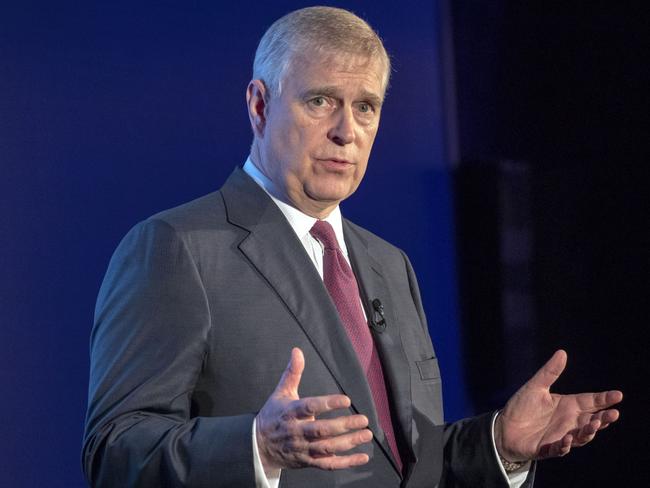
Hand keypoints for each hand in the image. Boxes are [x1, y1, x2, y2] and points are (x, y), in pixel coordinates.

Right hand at [255, 347, 372, 473]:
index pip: (310, 408)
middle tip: (363, 419)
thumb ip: (292, 372)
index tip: (346, 399)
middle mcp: (296, 432)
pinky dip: (346, 463)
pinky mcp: (307, 461)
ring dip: (348, 443)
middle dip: (343, 426)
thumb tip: (297, 351)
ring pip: (327, 448)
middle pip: (321, 430)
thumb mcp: (281, 392)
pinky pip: (328, 464)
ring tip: (366, 434)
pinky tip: (362, 456)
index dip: (328, 404)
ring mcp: (302, 448)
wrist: (259, 445)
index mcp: (290, 412)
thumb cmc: (273, 415)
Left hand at [495, 350, 622, 461]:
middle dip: (604, 418)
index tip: (618, 395)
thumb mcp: (535, 386)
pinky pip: (560, 449)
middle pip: (592, 420)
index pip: (590, 401)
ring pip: (581, 436)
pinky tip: (568, 438)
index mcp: (568, 405)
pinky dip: (565, 445)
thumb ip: (549, 372)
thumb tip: (562, 352)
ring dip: (588, 432)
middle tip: (614, 414)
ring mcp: (561, 436)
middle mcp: (568, 421)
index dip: (604, 399)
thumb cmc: (522, 406)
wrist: (504, 427)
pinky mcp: (548, 448)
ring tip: (594, 424)